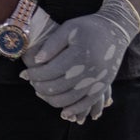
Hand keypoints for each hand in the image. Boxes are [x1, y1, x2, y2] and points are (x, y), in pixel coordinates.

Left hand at [20, 0, 139, 123]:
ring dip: (54, 100)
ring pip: (72, 98)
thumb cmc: (89, 26)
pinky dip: (76, 109)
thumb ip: (52, 44)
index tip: (23, 74)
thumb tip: (37, 61)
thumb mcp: (68, 28)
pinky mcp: (104, 85)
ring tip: (43, 93)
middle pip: (59, 87)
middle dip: (41, 88)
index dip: (34, 75)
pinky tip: (64, 112)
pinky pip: (89, 102)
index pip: (50, 71)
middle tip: (32, 83)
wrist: (116, 31)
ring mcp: (98, 80)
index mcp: (79, 54)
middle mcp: (90, 70)